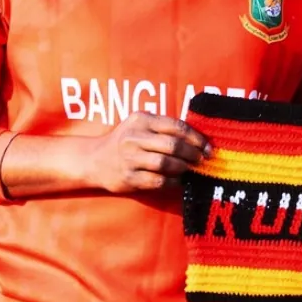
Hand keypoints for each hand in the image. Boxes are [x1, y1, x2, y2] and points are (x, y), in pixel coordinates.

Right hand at [85, 112, 211, 192]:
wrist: (94, 160)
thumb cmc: (126, 141)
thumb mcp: (141, 126)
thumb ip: (165, 128)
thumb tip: (199, 139)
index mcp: (141, 120)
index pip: (176, 126)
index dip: (196, 138)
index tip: (208, 147)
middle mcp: (134, 138)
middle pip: (172, 145)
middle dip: (192, 154)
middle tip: (201, 159)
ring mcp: (129, 158)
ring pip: (165, 164)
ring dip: (183, 168)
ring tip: (189, 169)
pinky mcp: (128, 178)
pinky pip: (157, 181)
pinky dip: (172, 181)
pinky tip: (177, 180)